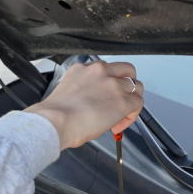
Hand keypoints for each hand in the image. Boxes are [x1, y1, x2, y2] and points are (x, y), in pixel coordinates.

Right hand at [25, 59, 143, 148]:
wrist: (55, 122)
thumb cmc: (55, 115)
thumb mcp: (66, 92)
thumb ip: (82, 91)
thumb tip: (89, 103)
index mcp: (82, 69)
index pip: (105, 69)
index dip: (108, 83)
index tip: (104, 97)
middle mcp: (99, 71)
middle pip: (126, 70)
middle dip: (126, 85)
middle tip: (120, 99)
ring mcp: (113, 84)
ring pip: (136, 86)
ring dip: (131, 100)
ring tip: (122, 114)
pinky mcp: (122, 100)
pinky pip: (138, 104)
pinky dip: (131, 115)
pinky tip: (118, 124)